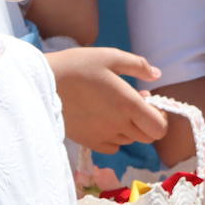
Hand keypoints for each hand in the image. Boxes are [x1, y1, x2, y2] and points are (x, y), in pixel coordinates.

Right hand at [46, 47, 167, 153]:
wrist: (43, 83)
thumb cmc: (78, 65)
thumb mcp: (111, 57)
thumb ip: (138, 66)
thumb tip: (157, 75)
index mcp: (128, 105)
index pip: (159, 128)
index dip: (160, 117)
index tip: (148, 102)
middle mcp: (118, 125)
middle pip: (147, 137)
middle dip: (147, 121)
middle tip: (134, 102)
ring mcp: (103, 136)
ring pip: (130, 140)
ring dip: (130, 127)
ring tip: (116, 107)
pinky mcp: (88, 141)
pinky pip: (112, 147)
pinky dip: (115, 137)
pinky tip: (104, 120)